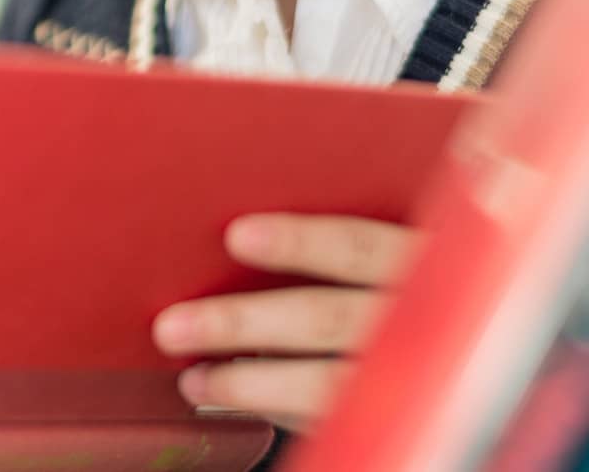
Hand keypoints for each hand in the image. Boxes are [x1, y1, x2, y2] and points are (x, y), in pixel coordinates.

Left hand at [151, 213, 418, 432]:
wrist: (483, 369)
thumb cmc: (426, 291)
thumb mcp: (416, 255)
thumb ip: (364, 244)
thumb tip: (246, 237)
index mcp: (436, 262)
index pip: (363, 247)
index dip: (302, 242)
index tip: (237, 236)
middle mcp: (436, 323)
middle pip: (329, 319)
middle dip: (243, 322)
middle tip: (172, 326)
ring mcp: (426, 380)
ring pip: (329, 385)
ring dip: (249, 383)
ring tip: (195, 379)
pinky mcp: (412, 420)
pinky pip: (339, 419)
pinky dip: (283, 411)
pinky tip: (239, 401)